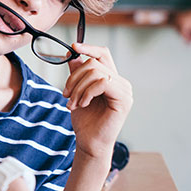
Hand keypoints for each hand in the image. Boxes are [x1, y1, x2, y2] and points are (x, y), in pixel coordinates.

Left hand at [63, 43, 132, 159]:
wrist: (90, 143)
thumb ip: (77, 74)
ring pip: (95, 72)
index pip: (103, 54)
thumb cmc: (85, 121)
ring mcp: (125, 90)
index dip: (89, 47)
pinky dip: (87, 92)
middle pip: (94, 63)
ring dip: (78, 88)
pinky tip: (83, 104)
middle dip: (74, 77)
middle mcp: (121, 82)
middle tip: (66, 94)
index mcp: (111, 79)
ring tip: (72, 103)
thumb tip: (73, 55)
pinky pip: (102, 83)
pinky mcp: (124, 99)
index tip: (73, 47)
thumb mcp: (77, 93)